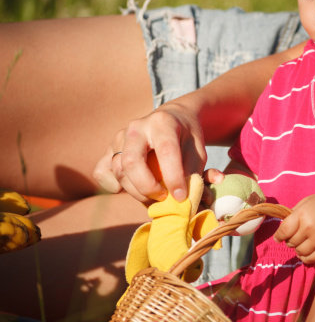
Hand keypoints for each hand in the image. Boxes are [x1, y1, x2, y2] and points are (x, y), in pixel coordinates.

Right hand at [92, 102, 207, 202]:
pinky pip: (102, 173)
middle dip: (147, 188)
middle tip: (163, 198)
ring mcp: (119, 138)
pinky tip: (131, 187)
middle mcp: (136, 128)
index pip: (166, 151)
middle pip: (132, 162)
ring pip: (118, 171)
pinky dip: (113, 186)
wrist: (171, 119)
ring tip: (154, 197)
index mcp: (163, 123)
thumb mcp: (198, 151)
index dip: (173, 177)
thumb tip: (205, 201)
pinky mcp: (108, 150)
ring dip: (136, 192)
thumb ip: (198, 174)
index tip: (180, 197)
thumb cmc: (186, 139)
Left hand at [274, 192, 314, 264]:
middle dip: (290, 239)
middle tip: (296, 234)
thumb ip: (294, 214)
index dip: (279, 235)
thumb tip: (281, 229)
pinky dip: (305, 257)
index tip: (278, 237)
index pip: (283, 231)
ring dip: (297, 248)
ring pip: (298, 251)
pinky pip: (309, 259)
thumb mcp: (308, 202)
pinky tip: (307, 249)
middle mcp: (310, 228)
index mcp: (303, 215)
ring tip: (302, 241)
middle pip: (290, 242)